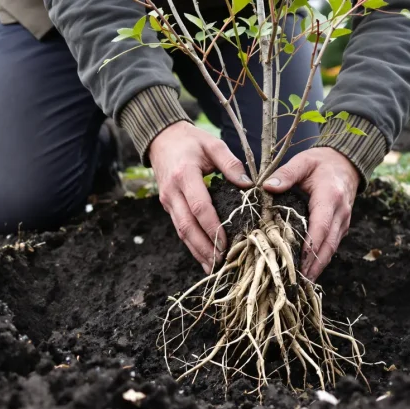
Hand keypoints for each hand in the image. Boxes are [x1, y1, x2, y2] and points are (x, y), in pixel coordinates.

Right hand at [149, 121, 252, 273]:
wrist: (161, 139)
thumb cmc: (191, 141)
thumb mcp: (212, 144)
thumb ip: (230, 162)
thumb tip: (248, 184)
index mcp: (184, 175)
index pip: (199, 207)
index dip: (213, 227)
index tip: (227, 242)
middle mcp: (173, 192)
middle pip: (188, 226)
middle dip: (205, 248)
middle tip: (222, 264)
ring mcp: (168, 202)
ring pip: (182, 232)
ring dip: (197, 252)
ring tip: (214, 268)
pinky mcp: (168, 207)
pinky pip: (180, 229)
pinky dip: (192, 246)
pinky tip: (204, 258)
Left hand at [262, 147, 359, 280]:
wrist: (346, 163)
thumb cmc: (320, 163)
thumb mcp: (302, 162)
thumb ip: (286, 174)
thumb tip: (267, 187)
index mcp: (330, 197)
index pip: (320, 227)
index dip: (308, 247)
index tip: (296, 263)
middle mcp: (340, 213)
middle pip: (327, 245)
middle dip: (312, 266)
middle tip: (294, 282)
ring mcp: (343, 222)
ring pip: (331, 250)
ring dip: (317, 267)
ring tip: (299, 283)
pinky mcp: (341, 227)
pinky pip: (331, 247)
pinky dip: (320, 260)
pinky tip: (307, 271)